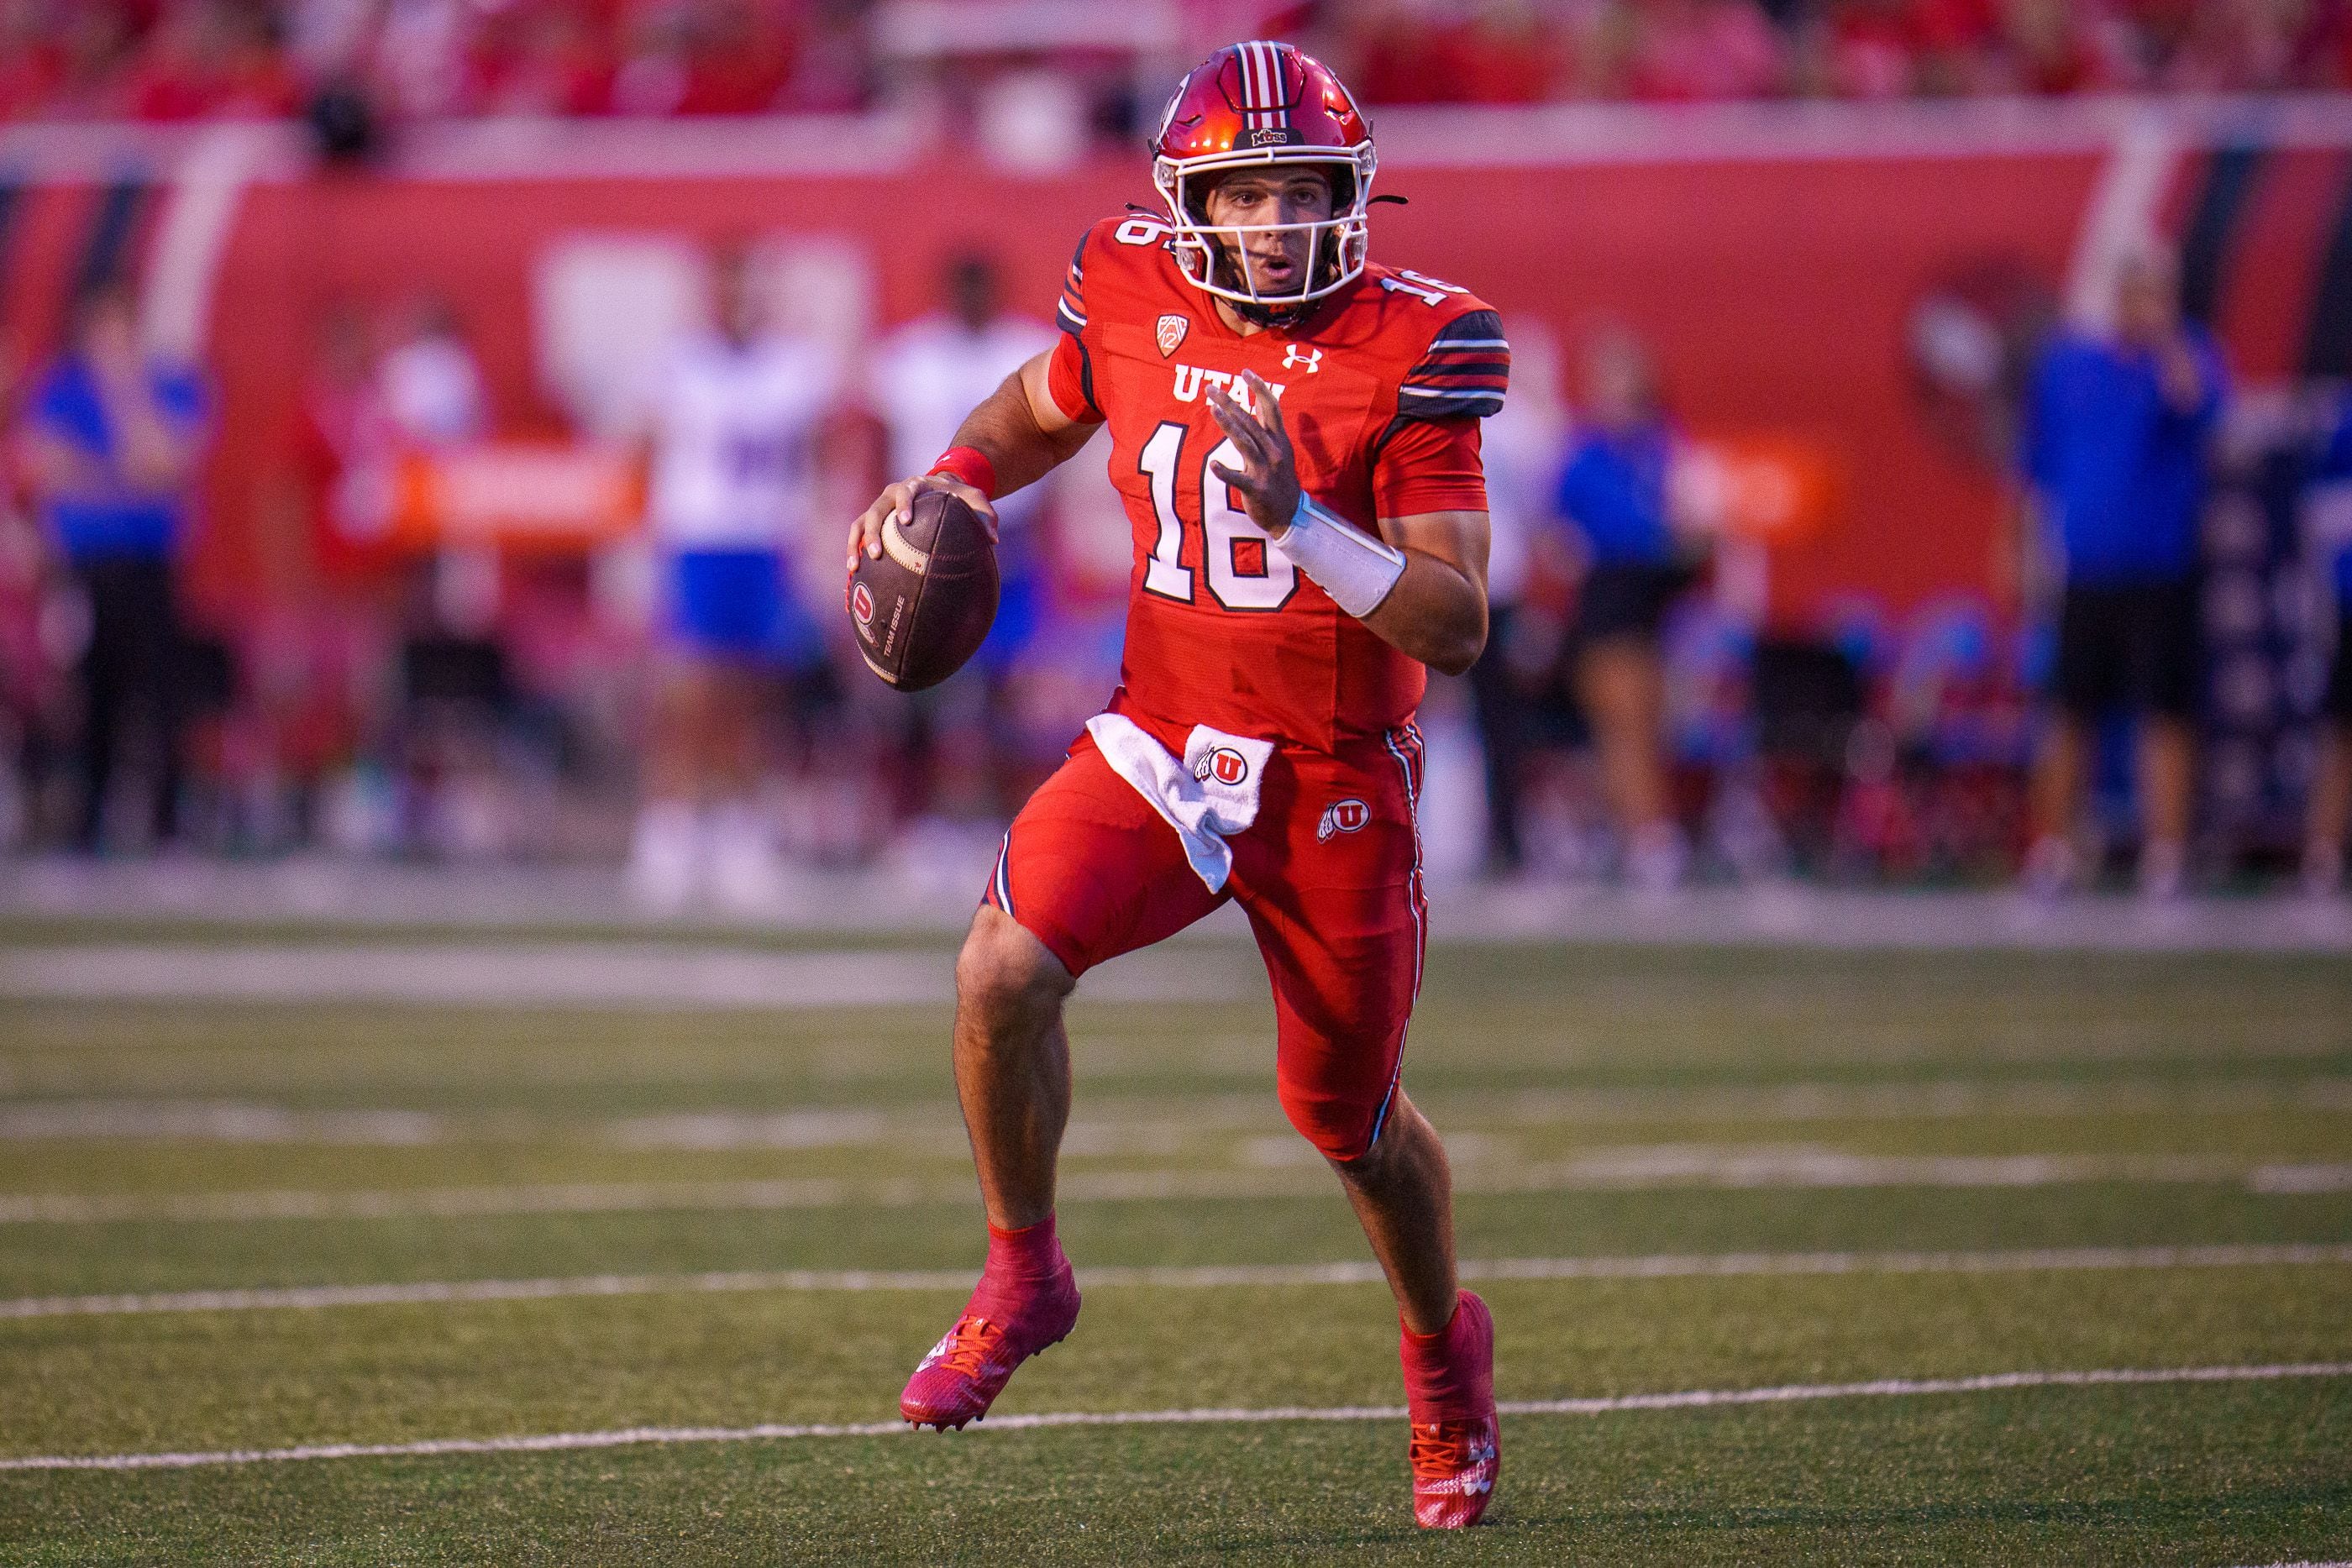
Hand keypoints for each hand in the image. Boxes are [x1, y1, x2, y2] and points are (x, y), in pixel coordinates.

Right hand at [845, 472, 998, 572]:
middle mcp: (890, 495)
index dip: (903, 504)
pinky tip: (853, 573)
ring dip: (857, 544)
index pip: (905, 491)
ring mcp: (879, 508)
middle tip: (878, 553)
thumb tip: (993, 539)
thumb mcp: (975, 500)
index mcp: (913, 485)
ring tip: (855, 566)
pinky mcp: (872, 522)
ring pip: (860, 524)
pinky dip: (854, 551)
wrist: (939, 490)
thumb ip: (985, 515)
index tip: (906, 520)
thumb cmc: (957, 497)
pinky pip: (857, 536)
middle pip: (875, 510)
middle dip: (875, 532)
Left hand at [1205, 370, 1299, 537]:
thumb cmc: (1280, 478)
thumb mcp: (1280, 449)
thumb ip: (1268, 426)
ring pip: (1245, 443)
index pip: (1271, 408)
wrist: (1289, 515)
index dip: (1259, 388)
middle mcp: (1273, 451)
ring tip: (1213, 409)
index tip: (1245, 371)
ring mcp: (1264, 470)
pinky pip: (1238, 479)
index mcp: (1278, 440)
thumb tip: (1258, 401)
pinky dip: (1225, 473)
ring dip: (1228, 426)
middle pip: (1251, 422)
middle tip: (1211, 388)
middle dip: (1231, 402)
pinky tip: (1213, 465)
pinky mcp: (1255, 490)